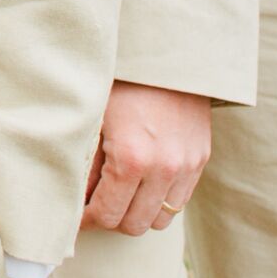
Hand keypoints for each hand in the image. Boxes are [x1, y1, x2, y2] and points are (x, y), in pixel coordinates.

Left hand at [81, 83, 209, 237]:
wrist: (166, 52)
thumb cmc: (122, 80)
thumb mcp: (95, 118)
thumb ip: (86, 164)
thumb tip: (76, 199)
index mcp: (131, 159)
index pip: (107, 215)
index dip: (86, 219)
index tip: (75, 215)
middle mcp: (164, 168)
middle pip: (134, 225)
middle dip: (110, 218)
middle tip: (95, 203)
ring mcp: (187, 166)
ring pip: (160, 219)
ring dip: (138, 212)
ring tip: (120, 193)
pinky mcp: (201, 159)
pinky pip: (180, 200)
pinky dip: (160, 199)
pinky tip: (143, 181)